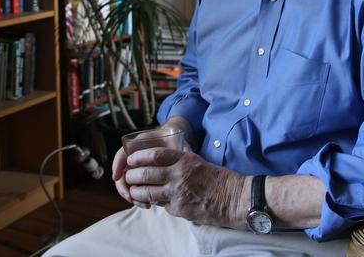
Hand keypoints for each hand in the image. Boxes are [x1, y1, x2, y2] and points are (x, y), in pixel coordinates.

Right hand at [112, 117, 193, 203]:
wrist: (173, 143)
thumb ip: (178, 147)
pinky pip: (136, 190)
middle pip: (121, 173)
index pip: (122, 154)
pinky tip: (148, 204)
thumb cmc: (173, 140)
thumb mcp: (175, 139)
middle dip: (123, 187)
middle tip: (130, 197)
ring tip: (143, 204)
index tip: (116, 177)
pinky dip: (139, 198)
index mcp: (138, 145)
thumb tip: (186, 153)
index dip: (117, 165)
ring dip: (132, 195)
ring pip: (127, 185)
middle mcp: (134, 158)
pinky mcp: (142, 179)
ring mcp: (136, 169)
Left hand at [124, 147, 246, 227]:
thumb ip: (181, 160)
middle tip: (128, 177)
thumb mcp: (198, 162)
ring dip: (137, 192)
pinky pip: (161, 205)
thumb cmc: (219, 179)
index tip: (131, 159)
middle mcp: (179, 175)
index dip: (139, 157)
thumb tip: (165, 159)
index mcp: (184, 160)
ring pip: (147, 192)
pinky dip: (156, 203)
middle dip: (132, 176)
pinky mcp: (179, 209)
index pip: (154, 155)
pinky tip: (157, 201)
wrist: (234, 199)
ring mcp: (178, 193)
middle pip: (146, 174)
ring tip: (133, 192)